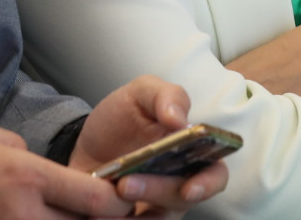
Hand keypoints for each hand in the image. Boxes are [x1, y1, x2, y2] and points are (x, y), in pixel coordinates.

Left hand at [72, 77, 228, 214]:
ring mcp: (153, 208)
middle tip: (124, 183)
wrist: (86, 142)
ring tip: (104, 204)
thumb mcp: (141, 93)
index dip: (208, 184)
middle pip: (179, 200)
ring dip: (129, 216)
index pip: (215, 175)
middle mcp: (177, 185)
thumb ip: (166, 96)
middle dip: (155, 193)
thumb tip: (180, 120)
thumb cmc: (123, 117)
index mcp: (191, 154)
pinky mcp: (127, 219)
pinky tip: (95, 214)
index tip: (189, 188)